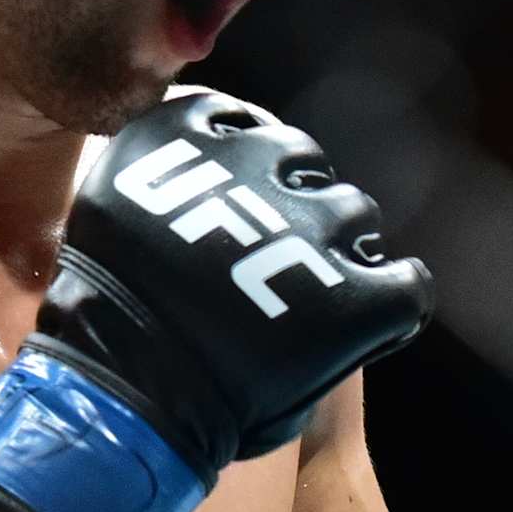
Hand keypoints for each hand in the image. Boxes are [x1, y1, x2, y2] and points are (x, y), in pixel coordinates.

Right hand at [32, 89, 432, 483]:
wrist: (120, 393)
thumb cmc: (105, 319)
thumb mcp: (119, 215)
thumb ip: (172, 182)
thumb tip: (218, 161)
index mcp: (183, 134)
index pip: (237, 117)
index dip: (242, 157)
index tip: (232, 191)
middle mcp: (255, 164)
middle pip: (302, 160)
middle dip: (292, 199)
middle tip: (269, 254)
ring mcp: (312, 226)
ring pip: (354, 213)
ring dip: (337, 245)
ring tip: (311, 293)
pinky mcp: (354, 295)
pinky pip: (407, 283)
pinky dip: (393, 295)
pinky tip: (371, 319)